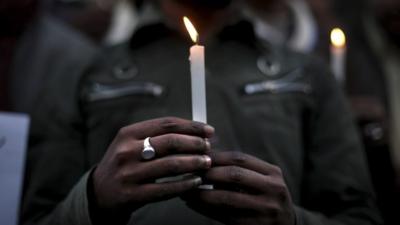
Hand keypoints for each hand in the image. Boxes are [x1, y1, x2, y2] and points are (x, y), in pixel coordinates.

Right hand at [90, 117, 213, 223]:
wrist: (99, 193)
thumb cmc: (123, 165)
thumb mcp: (131, 144)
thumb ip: (157, 136)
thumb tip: (194, 131)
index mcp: (128, 134)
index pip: (166, 124)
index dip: (191, 126)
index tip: (208, 130)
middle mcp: (126, 151)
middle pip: (170, 142)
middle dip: (195, 143)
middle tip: (208, 147)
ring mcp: (129, 174)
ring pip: (171, 165)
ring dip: (195, 162)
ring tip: (207, 162)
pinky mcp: (132, 195)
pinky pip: (166, 189)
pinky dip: (185, 184)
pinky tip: (196, 181)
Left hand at [182, 152, 294, 224]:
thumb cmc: (267, 198)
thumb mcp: (262, 181)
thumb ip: (241, 171)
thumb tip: (205, 160)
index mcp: (272, 173)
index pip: (240, 158)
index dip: (216, 156)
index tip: (198, 156)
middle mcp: (272, 189)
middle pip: (234, 175)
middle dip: (208, 173)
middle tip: (189, 172)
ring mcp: (265, 209)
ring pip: (226, 198)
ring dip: (202, 194)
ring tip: (186, 191)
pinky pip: (224, 216)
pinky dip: (205, 209)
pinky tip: (194, 204)